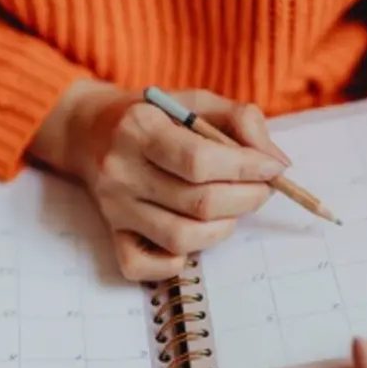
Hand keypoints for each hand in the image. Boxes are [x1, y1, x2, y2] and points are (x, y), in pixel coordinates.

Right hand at [49, 81, 288, 280]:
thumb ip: (239, 119)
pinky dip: (174, 263)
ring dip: (222, 228)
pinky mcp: (112, 234)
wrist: (89, 131)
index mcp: (140, 128)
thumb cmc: (154, 117)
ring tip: (231, 209)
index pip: (200, 161)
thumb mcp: (195, 101)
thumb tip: (276, 162)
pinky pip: (142, 267)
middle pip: (199, 203)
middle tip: (261, 189)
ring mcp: (115, 208)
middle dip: (247, 199)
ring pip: (181, 238)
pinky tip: (192, 236)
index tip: (273, 168)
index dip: (247, 168)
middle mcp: (122, 170)